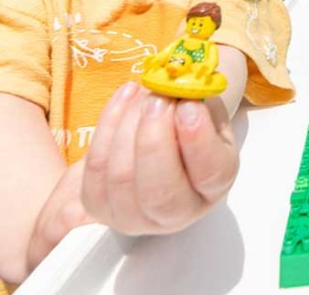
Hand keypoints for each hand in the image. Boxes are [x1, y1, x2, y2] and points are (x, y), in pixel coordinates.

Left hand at [81, 81, 238, 235]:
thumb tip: (179, 94)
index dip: (198, 139)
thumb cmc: (187, 131)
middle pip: (160, 192)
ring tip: (143, 93)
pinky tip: (126, 96)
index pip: (211, 174)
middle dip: (154, 139)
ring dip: (128, 124)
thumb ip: (200, 105)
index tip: (188, 105)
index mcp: (212, 189)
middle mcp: (175, 214)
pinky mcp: (97, 206)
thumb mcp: (207, 116)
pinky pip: (96, 165)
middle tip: (157, 100)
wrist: (152, 148)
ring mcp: (132, 216)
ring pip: (122, 176)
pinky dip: (107, 123)